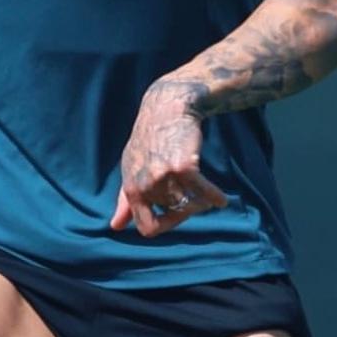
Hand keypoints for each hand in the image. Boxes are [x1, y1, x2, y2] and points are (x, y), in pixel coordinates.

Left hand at [110, 81, 227, 237]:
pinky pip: (204, 194)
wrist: (166, 109)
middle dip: (186, 209)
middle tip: (193, 194)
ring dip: (202, 203)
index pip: (147, 227)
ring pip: (189, 207)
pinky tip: (221, 199)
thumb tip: (115, 227)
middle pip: (174, 216)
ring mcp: (163, 177)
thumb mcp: (131, 169)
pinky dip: (215, 198)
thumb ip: (125, 200)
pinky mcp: (183, 167)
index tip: (175, 215)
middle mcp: (144, 185)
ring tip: (207, 194)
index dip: (164, 225)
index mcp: (131, 189)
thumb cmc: (149, 140)